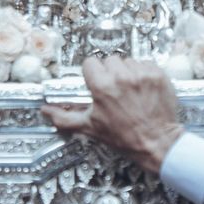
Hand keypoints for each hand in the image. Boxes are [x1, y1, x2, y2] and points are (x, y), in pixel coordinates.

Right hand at [41, 56, 183, 174]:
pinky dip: (143, 73)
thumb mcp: (91, 128)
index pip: (90, 63)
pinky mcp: (157, 75)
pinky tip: (143, 88)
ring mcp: (142, 74)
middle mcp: (122, 77)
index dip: (92, 73)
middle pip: (109, 60)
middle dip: (109, 72)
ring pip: (128, 61)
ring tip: (129, 90)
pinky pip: (145, 63)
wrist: (157, 143)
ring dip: (127, 72)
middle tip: (114, 90)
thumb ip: (64, 118)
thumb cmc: (125, 137)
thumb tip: (46, 111)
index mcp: (102, 87)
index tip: (96, 82)